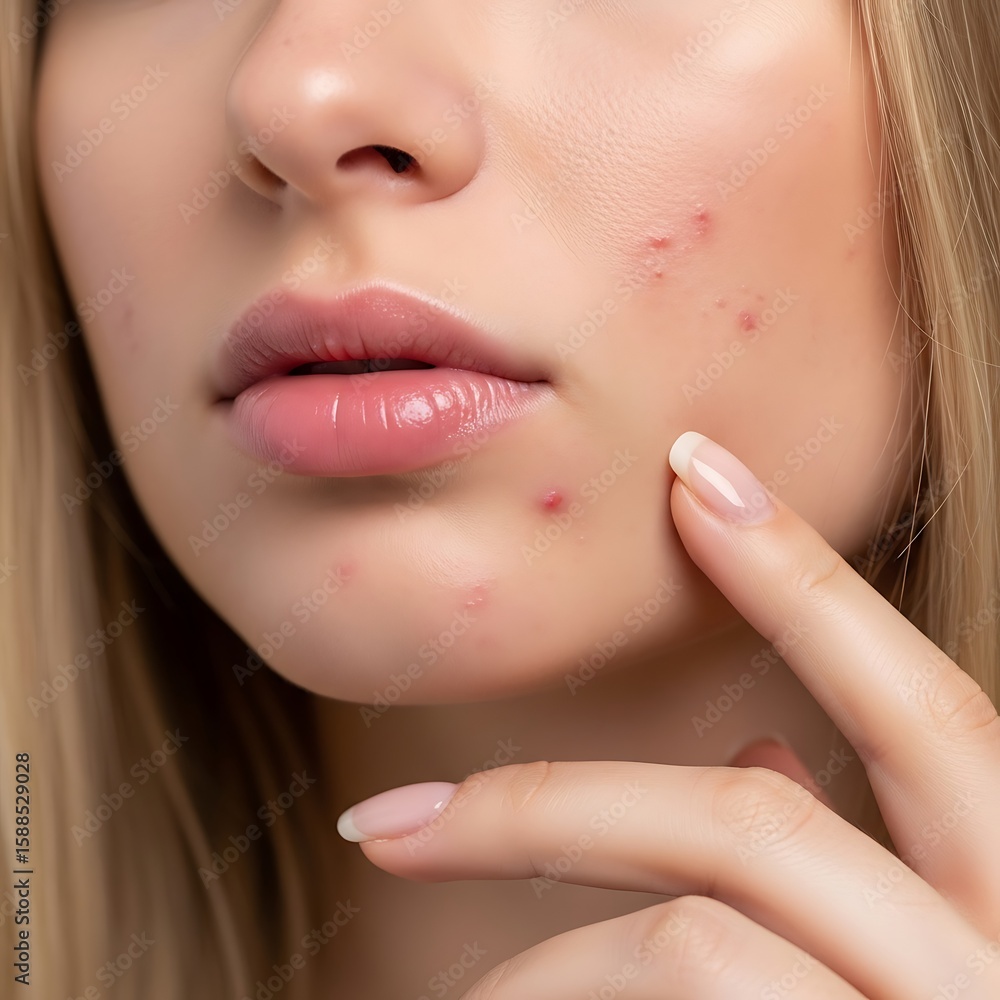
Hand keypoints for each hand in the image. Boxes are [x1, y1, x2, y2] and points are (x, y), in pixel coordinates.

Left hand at [336, 431, 999, 997]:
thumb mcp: (943, 958)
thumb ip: (869, 862)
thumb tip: (768, 752)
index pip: (920, 699)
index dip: (809, 576)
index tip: (698, 471)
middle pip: (751, 826)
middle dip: (553, 804)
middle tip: (384, 826)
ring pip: (692, 951)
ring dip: (547, 972)